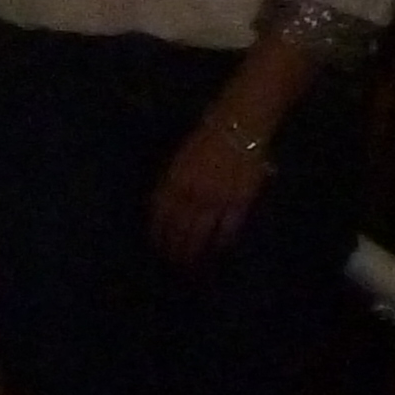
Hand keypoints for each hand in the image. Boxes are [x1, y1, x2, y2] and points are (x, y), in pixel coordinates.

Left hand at [147, 120, 269, 263]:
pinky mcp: (239, 202)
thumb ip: (170, 185)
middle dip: (174, 249)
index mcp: (173, 182)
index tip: (156, 248)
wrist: (236, 128)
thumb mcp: (178, 161)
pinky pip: (227, 229)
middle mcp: (191, 194)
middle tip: (172, 263)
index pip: (160, 216)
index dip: (158, 234)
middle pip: (178, 230)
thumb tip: (162, 208)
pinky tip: (217, 251)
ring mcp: (215, 200)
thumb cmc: (205, 140)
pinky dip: (221, 242)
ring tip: (191, 266)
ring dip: (194, 252)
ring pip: (201, 234)